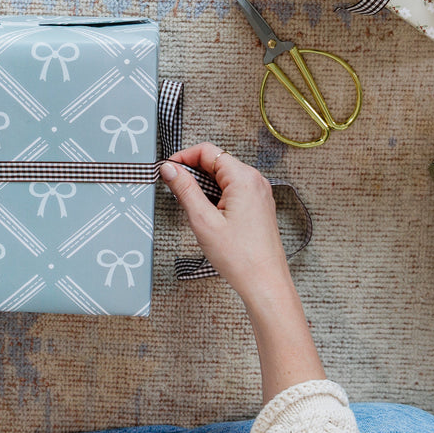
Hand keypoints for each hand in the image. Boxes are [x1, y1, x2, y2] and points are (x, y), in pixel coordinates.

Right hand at [159, 142, 290, 302]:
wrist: (264, 282)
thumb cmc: (241, 257)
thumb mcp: (203, 220)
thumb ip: (185, 189)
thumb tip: (170, 169)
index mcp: (244, 178)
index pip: (207, 150)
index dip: (183, 157)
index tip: (169, 169)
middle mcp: (255, 181)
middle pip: (216, 161)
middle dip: (193, 172)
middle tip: (175, 189)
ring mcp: (259, 193)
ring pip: (224, 176)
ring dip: (204, 185)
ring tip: (192, 207)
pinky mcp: (259, 205)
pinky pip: (233, 190)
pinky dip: (216, 195)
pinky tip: (208, 215)